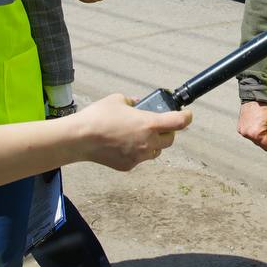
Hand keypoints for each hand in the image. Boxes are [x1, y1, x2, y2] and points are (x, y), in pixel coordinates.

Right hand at [72, 93, 191, 169]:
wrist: (80, 139)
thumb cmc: (98, 117)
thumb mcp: (117, 100)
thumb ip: (132, 101)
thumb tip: (136, 103)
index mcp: (149, 124)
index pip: (179, 122)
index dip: (186, 117)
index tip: (187, 114)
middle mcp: (148, 142)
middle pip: (170, 140)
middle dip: (167, 132)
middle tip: (158, 125)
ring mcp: (139, 156)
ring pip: (156, 152)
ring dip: (154, 143)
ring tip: (140, 135)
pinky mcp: (128, 166)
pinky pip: (140, 159)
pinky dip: (137, 152)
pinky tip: (124, 144)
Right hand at [237, 101, 266, 150]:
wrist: (256, 93)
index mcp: (256, 134)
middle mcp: (246, 134)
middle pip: (261, 143)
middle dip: (266, 135)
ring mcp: (242, 131)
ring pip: (255, 138)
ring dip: (260, 132)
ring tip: (262, 119)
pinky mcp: (240, 127)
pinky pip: (250, 133)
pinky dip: (254, 128)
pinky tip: (257, 118)